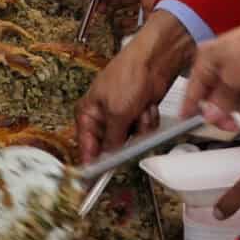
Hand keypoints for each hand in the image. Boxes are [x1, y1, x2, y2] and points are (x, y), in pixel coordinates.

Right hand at [75, 9, 194, 163]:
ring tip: (139, 110)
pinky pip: (145, 131)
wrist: (154, 61)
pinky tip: (147, 106)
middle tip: (128, 128)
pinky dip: (148, 120)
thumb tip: (109, 157)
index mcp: (88, 112)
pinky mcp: (138, 113)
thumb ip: (112, 140)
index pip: (86, 145)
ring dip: (140, 127)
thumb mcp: (117, 112)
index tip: (95, 179)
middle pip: (112, 145)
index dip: (92, 161)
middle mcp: (103, 116)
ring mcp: (122, 115)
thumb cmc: (128, 75)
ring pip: (132, 140)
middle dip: (125, 138)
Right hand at [180, 15, 239, 130]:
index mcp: (208, 56)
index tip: (186, 118)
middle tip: (236, 124)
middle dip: (233, 112)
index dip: (191, 105)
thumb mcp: (233, 82)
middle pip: (221, 98)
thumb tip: (211, 113)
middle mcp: (224, 60)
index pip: (194, 87)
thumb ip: (219, 102)